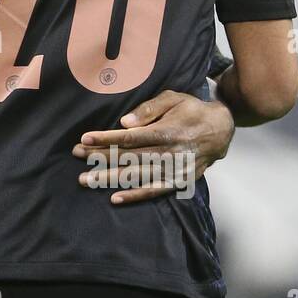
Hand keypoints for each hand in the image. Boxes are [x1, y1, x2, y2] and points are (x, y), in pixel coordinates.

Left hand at [72, 90, 234, 204]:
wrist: (221, 129)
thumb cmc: (191, 109)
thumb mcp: (173, 98)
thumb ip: (149, 108)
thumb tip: (124, 122)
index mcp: (167, 131)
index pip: (130, 137)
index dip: (106, 138)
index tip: (84, 139)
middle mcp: (170, 153)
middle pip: (129, 157)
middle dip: (100, 157)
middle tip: (76, 156)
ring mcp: (175, 170)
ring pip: (137, 176)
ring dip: (110, 178)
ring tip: (86, 180)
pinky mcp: (179, 181)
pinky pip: (154, 191)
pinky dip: (135, 196)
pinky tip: (115, 198)